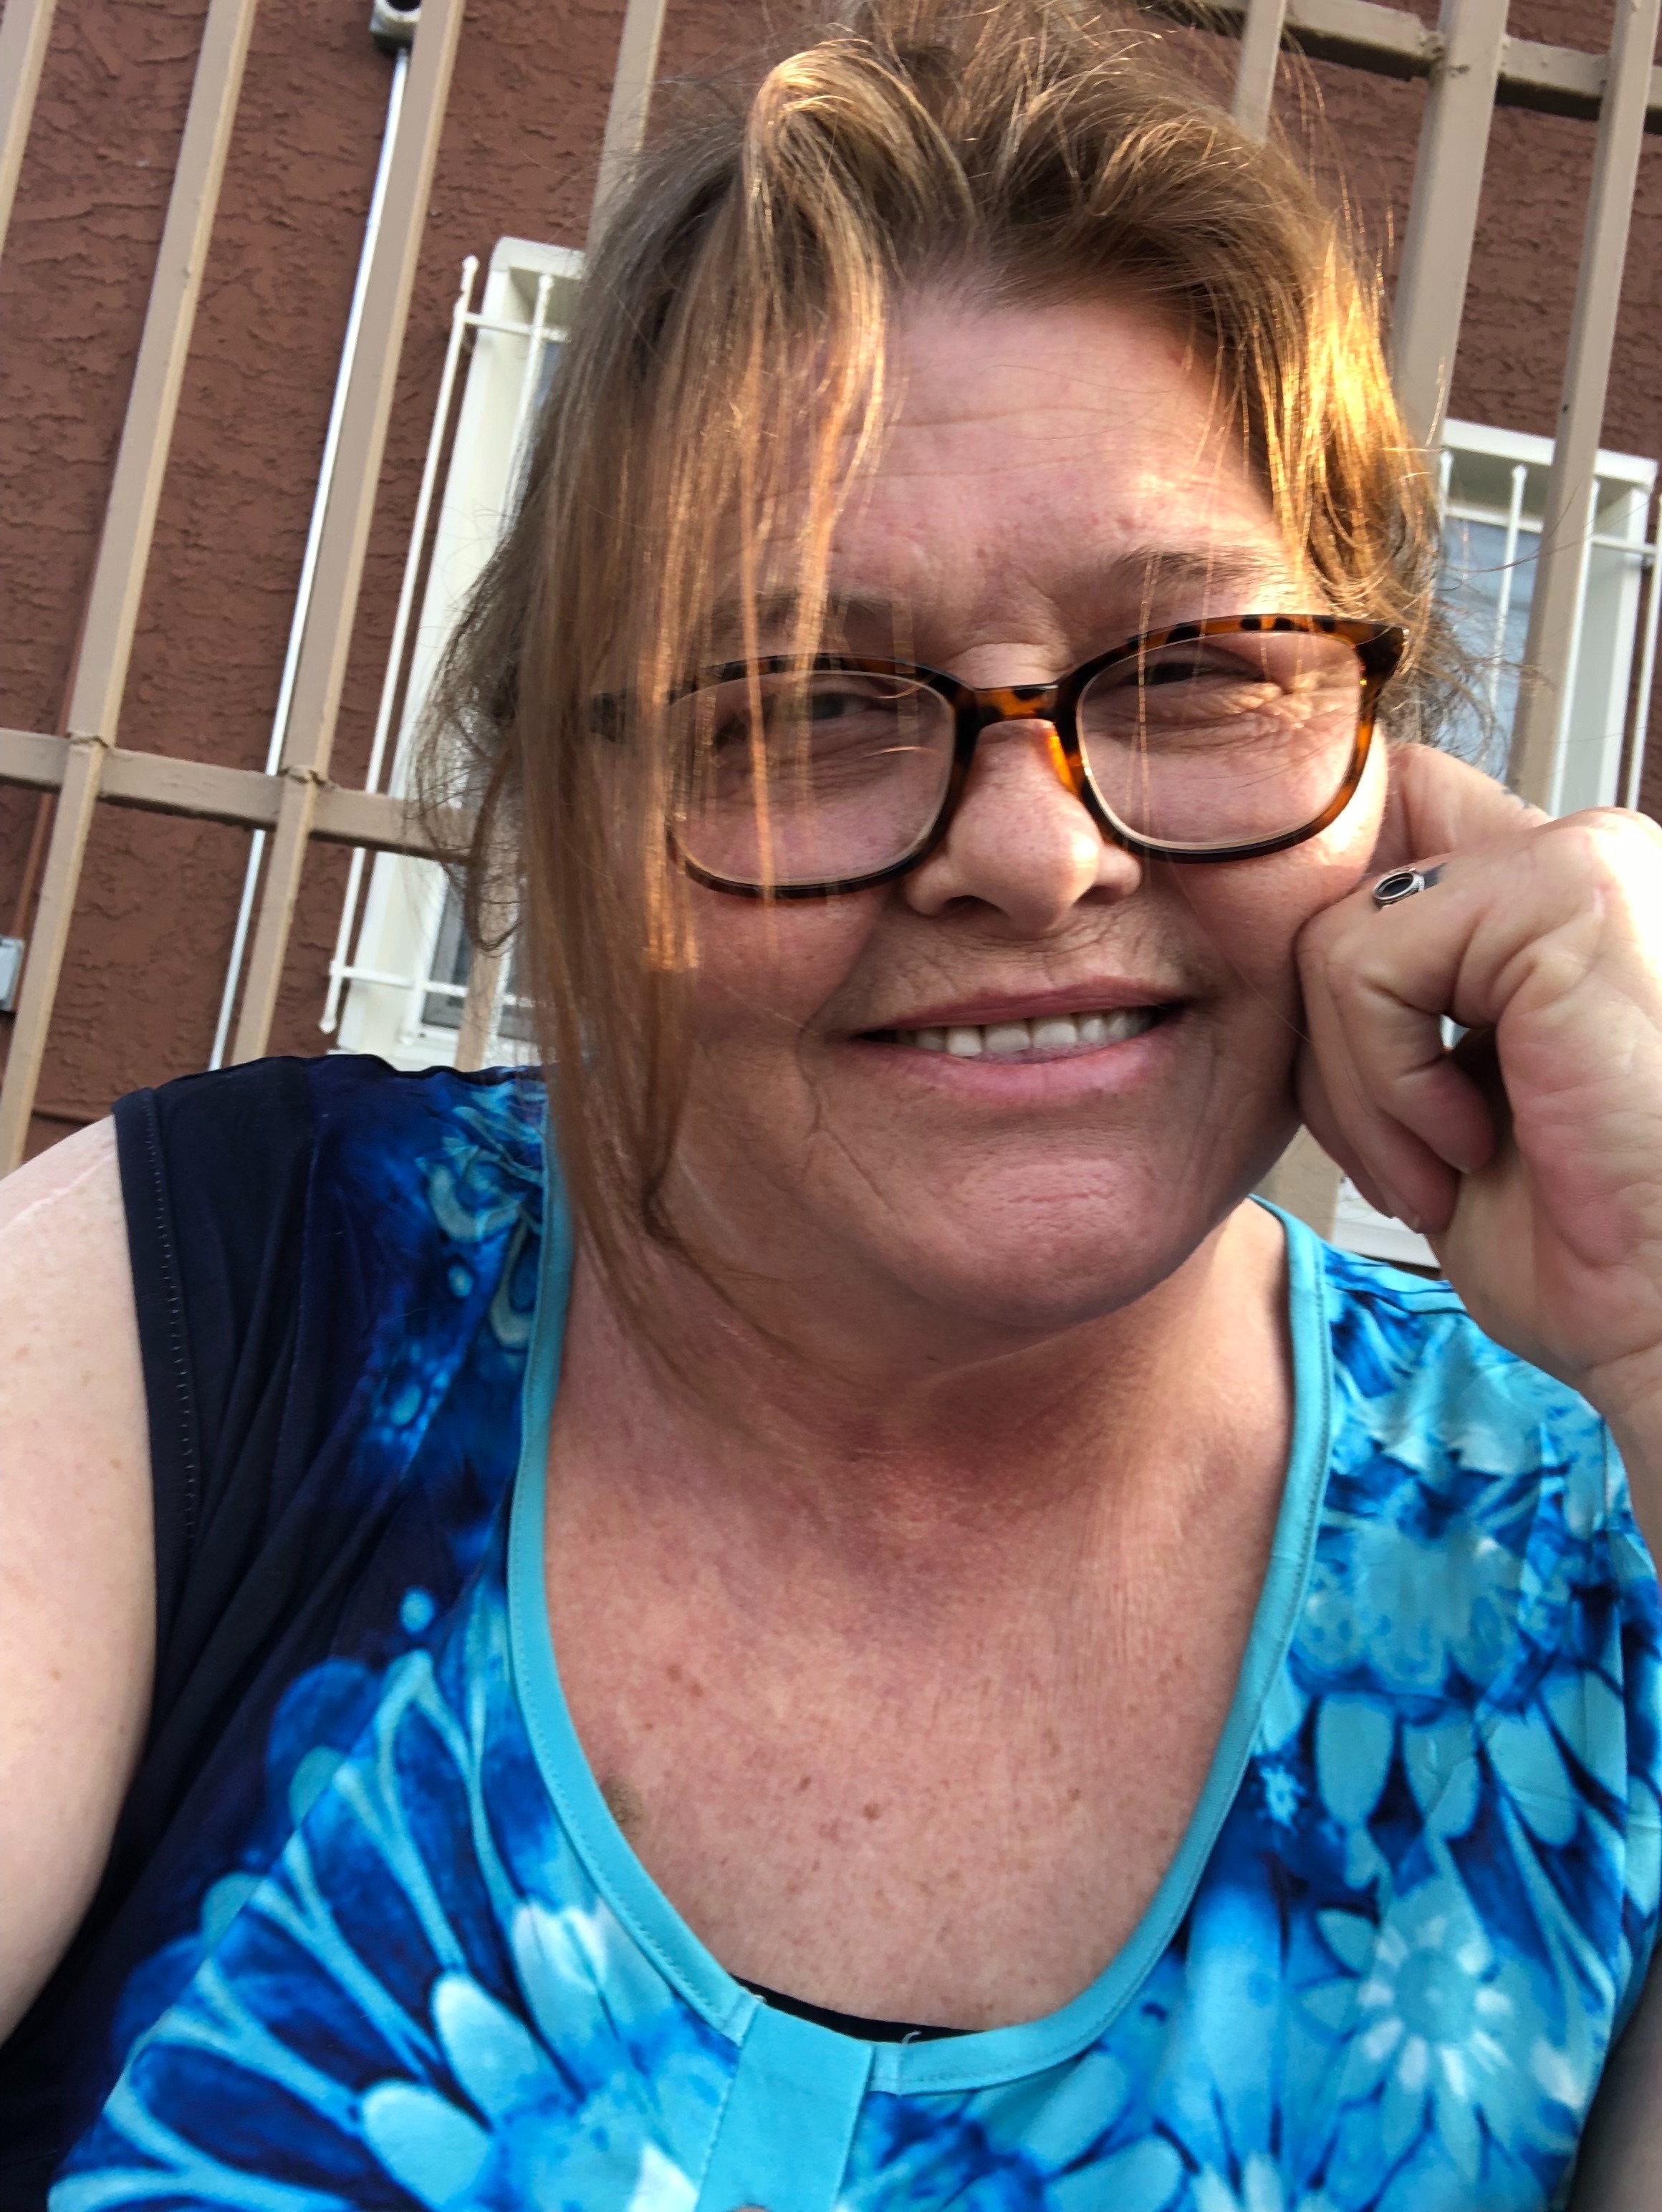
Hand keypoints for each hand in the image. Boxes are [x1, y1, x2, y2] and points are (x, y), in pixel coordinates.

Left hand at [1295, 744, 1661, 1489]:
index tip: (1355, 1106)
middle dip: (1330, 1050)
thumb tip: (1270, 970)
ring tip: (1449, 1170)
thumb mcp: (1450, 1107)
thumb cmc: (1588, 1251)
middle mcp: (1574, 862)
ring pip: (1333, 942)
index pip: (1375, 860)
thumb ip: (1388, 1015)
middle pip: (1334, 896)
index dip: (1327, 983)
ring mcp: (1576, 863)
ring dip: (1359, 1096)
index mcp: (1552, 910)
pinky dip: (1384, 1086)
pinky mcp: (1563, 892)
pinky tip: (1471, 1145)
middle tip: (1406, 1162)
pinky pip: (1360, 967)